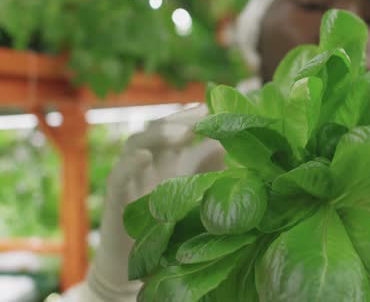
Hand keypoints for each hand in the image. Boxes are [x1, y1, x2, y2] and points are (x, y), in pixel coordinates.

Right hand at [66, 105, 214, 300]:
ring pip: (136, 143)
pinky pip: (118, 176)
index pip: (180, 127)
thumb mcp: (203, 196)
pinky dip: (129, 163)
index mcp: (171, 160)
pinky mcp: (118, 200)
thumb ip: (218, 173)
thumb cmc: (179, 229)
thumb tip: (246, 152)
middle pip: (159, 128)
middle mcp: (151, 164)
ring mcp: (133, 179)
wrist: (145, 267)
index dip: (195, 115)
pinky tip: (144, 157)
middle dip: (180, 118)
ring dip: (158, 134)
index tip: (217, 107)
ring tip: (182, 134)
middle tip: (202, 114)